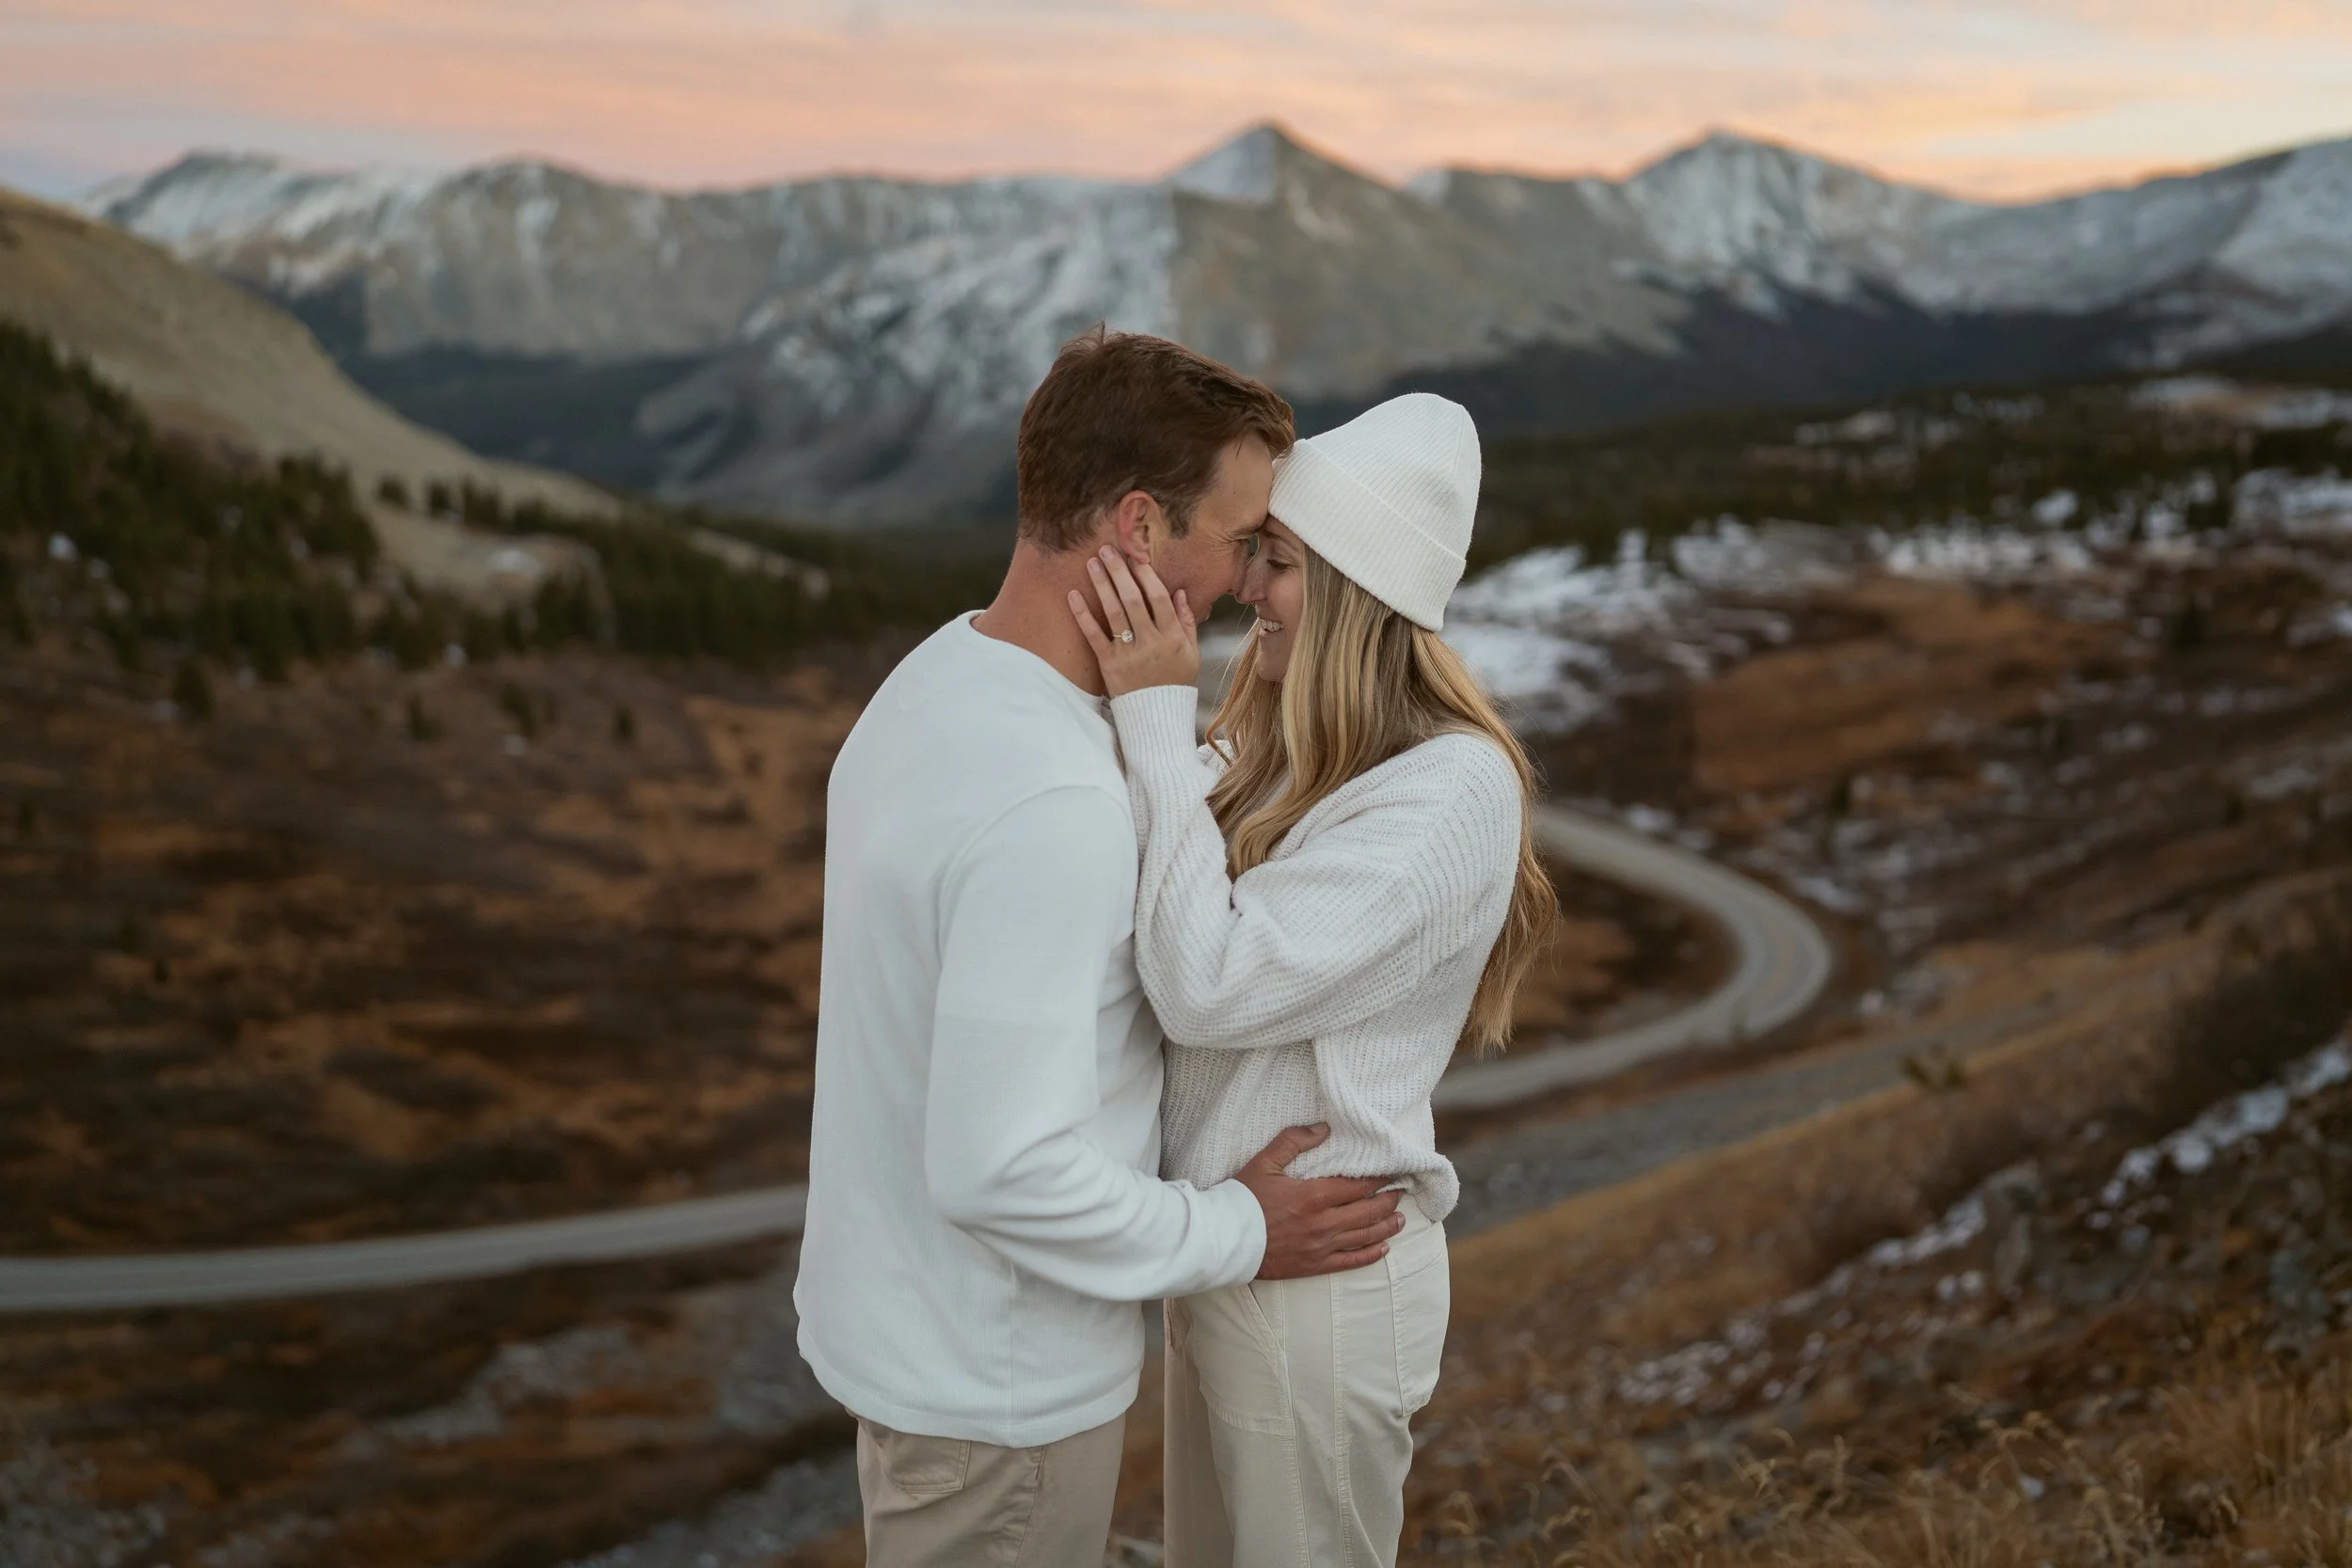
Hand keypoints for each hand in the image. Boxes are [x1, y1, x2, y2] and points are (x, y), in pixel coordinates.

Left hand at [1068, 547, 1198, 697]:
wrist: (1157, 718)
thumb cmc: (1175, 681)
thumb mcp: (1191, 653)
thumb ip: (1186, 622)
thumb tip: (1178, 591)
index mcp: (1172, 637)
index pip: (1158, 598)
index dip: (1146, 575)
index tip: (1135, 556)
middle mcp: (1151, 643)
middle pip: (1133, 600)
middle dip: (1119, 572)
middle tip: (1107, 550)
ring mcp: (1128, 654)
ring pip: (1114, 613)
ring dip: (1102, 585)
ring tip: (1092, 563)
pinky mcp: (1109, 666)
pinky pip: (1093, 636)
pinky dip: (1083, 615)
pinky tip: (1073, 594)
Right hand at [1234, 1124, 1406, 1279]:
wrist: (1225, 1239)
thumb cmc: (1243, 1198)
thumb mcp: (1265, 1161)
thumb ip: (1294, 1141)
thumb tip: (1323, 1128)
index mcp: (1314, 1195)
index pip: (1358, 1186)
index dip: (1379, 1179)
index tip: (1393, 1172)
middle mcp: (1323, 1223)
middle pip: (1368, 1211)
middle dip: (1388, 1200)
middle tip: (1400, 1192)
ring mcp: (1321, 1246)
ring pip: (1365, 1236)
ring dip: (1387, 1226)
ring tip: (1400, 1219)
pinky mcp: (1315, 1265)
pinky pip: (1351, 1262)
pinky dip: (1371, 1255)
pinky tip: (1383, 1248)